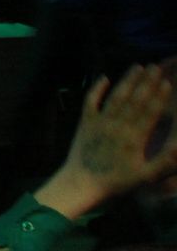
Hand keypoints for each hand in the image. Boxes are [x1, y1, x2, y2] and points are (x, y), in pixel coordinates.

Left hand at [36, 65, 176, 219]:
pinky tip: (104, 78)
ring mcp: (100, 122)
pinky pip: (91, 101)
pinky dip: (97, 89)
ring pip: (116, 97)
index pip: (150, 111)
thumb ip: (166, 161)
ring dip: (127, 81)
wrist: (82, 183)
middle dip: (146, 82)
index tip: (167, 81)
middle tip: (155, 66)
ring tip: (137, 67)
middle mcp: (118, 125)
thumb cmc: (117, 182)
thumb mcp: (147, 176)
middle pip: (135, 99)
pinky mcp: (85, 122)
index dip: (159, 95)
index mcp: (134, 137)